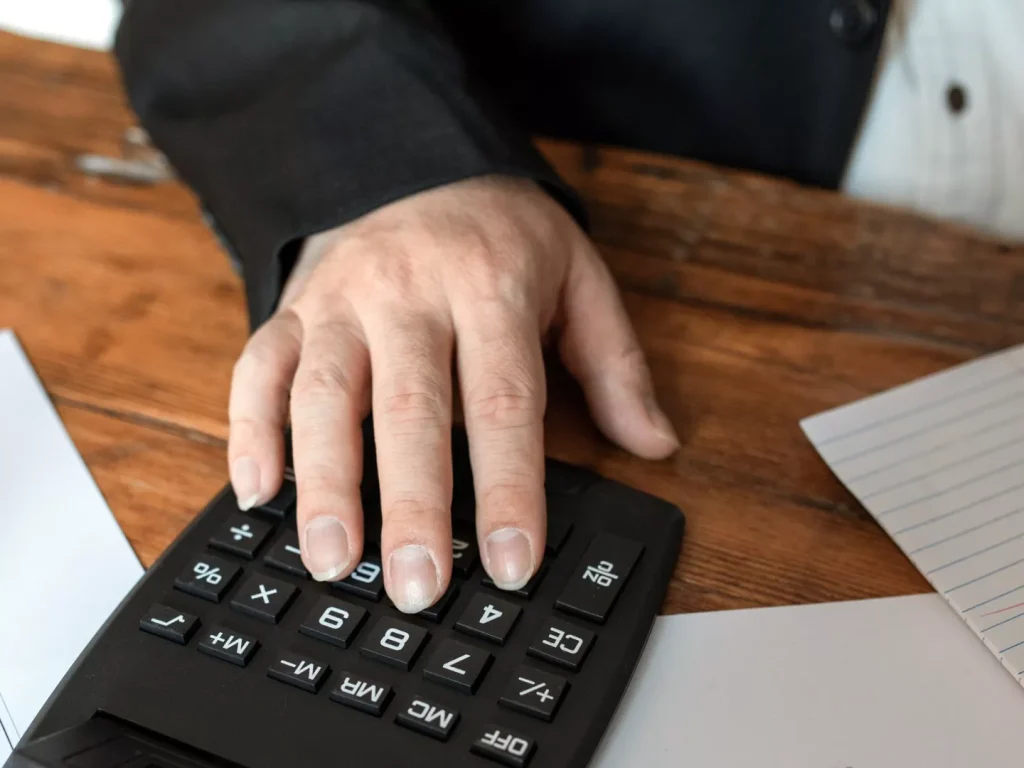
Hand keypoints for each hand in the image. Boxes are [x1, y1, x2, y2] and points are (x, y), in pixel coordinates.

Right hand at [227, 176, 677, 611]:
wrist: (415, 159)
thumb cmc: (502, 232)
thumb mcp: (578, 275)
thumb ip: (615, 362)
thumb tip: (655, 443)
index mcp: (490, 287)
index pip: (503, 401)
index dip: (509, 489)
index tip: (512, 564)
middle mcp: (408, 293)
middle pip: (409, 409)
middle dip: (412, 505)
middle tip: (416, 586)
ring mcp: (341, 300)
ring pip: (323, 395)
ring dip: (324, 483)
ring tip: (332, 561)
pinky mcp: (293, 306)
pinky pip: (258, 368)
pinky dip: (252, 430)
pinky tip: (258, 494)